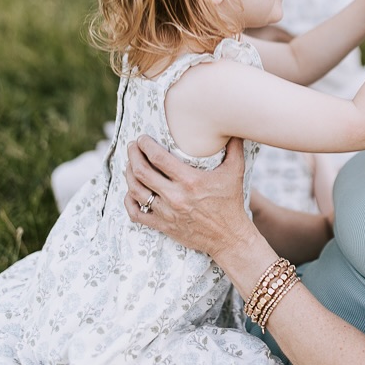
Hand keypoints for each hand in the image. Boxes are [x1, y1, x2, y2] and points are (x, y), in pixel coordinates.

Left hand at [124, 136, 251, 260]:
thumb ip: (234, 147)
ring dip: (128, 174)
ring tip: (129, 164)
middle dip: (133, 155)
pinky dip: (129, 201)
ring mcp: (166, 213)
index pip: (158, 158)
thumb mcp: (236, 171)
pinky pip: (136, 214)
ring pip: (136, 190)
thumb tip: (233, 127)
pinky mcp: (163, 226)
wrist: (229, 237)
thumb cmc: (231, 202)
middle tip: (132, 146)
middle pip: (142, 172)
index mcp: (190, 180)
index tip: (142, 138)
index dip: (145, 145)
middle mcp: (175, 196)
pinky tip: (130, 191)